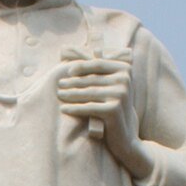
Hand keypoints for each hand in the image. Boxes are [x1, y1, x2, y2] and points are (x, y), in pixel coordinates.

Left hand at [57, 52, 149, 178]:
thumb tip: (95, 49)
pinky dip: (74, 108)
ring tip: (59, 95)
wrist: (126, 137)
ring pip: (88, 92)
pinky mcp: (113, 109)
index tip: (68, 71)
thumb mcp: (115, 86)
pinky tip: (63, 109)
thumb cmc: (116, 108)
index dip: (82, 67)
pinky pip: (88, 107)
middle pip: (92, 79)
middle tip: (59, 85)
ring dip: (71, 94)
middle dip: (73, 82)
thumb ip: (107, 70)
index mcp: (125, 70)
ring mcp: (120, 94)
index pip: (98, 64)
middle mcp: (124, 80)